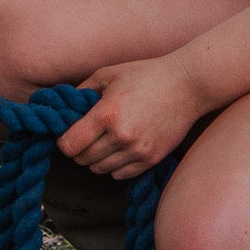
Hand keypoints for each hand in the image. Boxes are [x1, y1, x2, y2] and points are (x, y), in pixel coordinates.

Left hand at [57, 56, 207, 178]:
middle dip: (79, 150)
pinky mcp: (151, 159)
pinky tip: (118, 149)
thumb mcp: (108, 74)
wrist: (187, 85)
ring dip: (95, 159)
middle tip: (85, 137)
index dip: (64, 141)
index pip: (69, 145)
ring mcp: (138, 150)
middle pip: (83, 159)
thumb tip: (62, 109)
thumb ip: (81, 92)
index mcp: (106, 114)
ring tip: (102, 142)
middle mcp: (121, 136)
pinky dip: (114, 166)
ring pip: (99, 170)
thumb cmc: (146, 75)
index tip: (68, 135)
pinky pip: (120, 174)